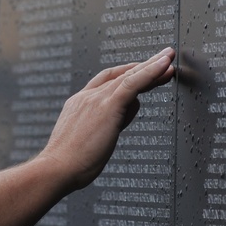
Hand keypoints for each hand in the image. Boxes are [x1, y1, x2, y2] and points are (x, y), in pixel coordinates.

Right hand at [39, 47, 175, 191]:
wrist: (57, 168)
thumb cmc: (71, 162)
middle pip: (120, 75)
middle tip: (163, 57)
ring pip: (129, 76)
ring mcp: (96, 99)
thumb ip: (111, 121)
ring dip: (152, 65)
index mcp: (79, 104)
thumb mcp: (91, 138)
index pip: (105, 82)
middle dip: (143, 66)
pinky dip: (151, 71)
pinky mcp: (108, 105)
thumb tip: (130, 110)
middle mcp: (87, 97)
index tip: (141, 70)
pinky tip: (164, 65)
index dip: (125, 74)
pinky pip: (134, 83)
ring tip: (168, 59)